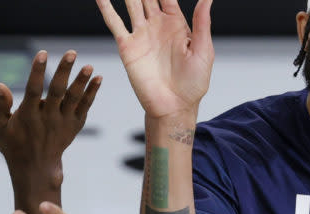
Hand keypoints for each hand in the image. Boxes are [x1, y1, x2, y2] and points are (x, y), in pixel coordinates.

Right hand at [0, 50, 101, 186]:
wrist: (36, 168)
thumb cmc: (13, 144)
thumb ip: (0, 106)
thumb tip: (0, 84)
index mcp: (28, 116)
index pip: (33, 89)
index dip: (37, 71)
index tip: (42, 53)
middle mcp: (48, 118)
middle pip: (57, 91)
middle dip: (64, 71)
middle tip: (71, 53)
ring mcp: (63, 122)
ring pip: (74, 99)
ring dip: (82, 82)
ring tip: (89, 66)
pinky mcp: (74, 126)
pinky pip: (84, 107)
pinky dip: (92, 93)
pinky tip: (98, 78)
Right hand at [96, 0, 213, 118]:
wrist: (174, 107)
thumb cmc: (194, 84)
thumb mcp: (203, 50)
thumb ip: (202, 21)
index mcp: (176, 23)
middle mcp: (156, 25)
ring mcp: (141, 35)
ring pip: (130, 2)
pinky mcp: (127, 47)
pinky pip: (115, 23)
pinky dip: (106, 7)